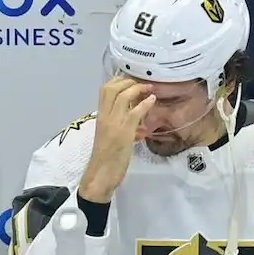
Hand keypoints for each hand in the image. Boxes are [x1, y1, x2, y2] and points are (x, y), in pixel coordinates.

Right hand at [78, 76, 155, 202]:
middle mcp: (105, 117)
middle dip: (128, 81)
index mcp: (100, 117)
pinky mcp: (123, 134)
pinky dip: (144, 104)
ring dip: (138, 89)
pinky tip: (152, 100)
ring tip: (150, 88)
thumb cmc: (106, 158)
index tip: (132, 79)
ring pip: (123, 97)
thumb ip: (121, 124)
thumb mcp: (111, 136)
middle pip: (112, 88)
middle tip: (142, 82)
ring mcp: (113, 124)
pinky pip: (134, 113)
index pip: (105, 90)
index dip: (119, 80)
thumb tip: (137, 117)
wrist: (100, 175)